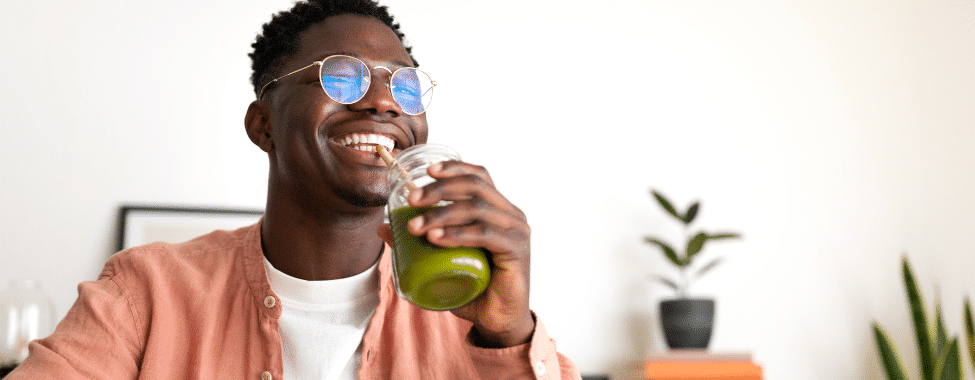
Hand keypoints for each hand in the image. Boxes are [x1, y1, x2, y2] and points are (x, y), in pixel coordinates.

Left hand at [377, 161, 533, 346]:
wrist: (498, 321)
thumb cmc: (474, 288)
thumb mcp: (442, 261)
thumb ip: (418, 242)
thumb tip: (385, 228)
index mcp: (498, 210)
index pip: (479, 177)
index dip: (454, 168)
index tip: (427, 170)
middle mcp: (511, 215)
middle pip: (475, 187)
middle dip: (439, 190)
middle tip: (411, 201)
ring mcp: (517, 231)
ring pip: (476, 208)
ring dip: (441, 214)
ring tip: (415, 227)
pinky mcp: (517, 251)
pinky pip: (485, 234)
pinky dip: (457, 233)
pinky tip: (437, 238)